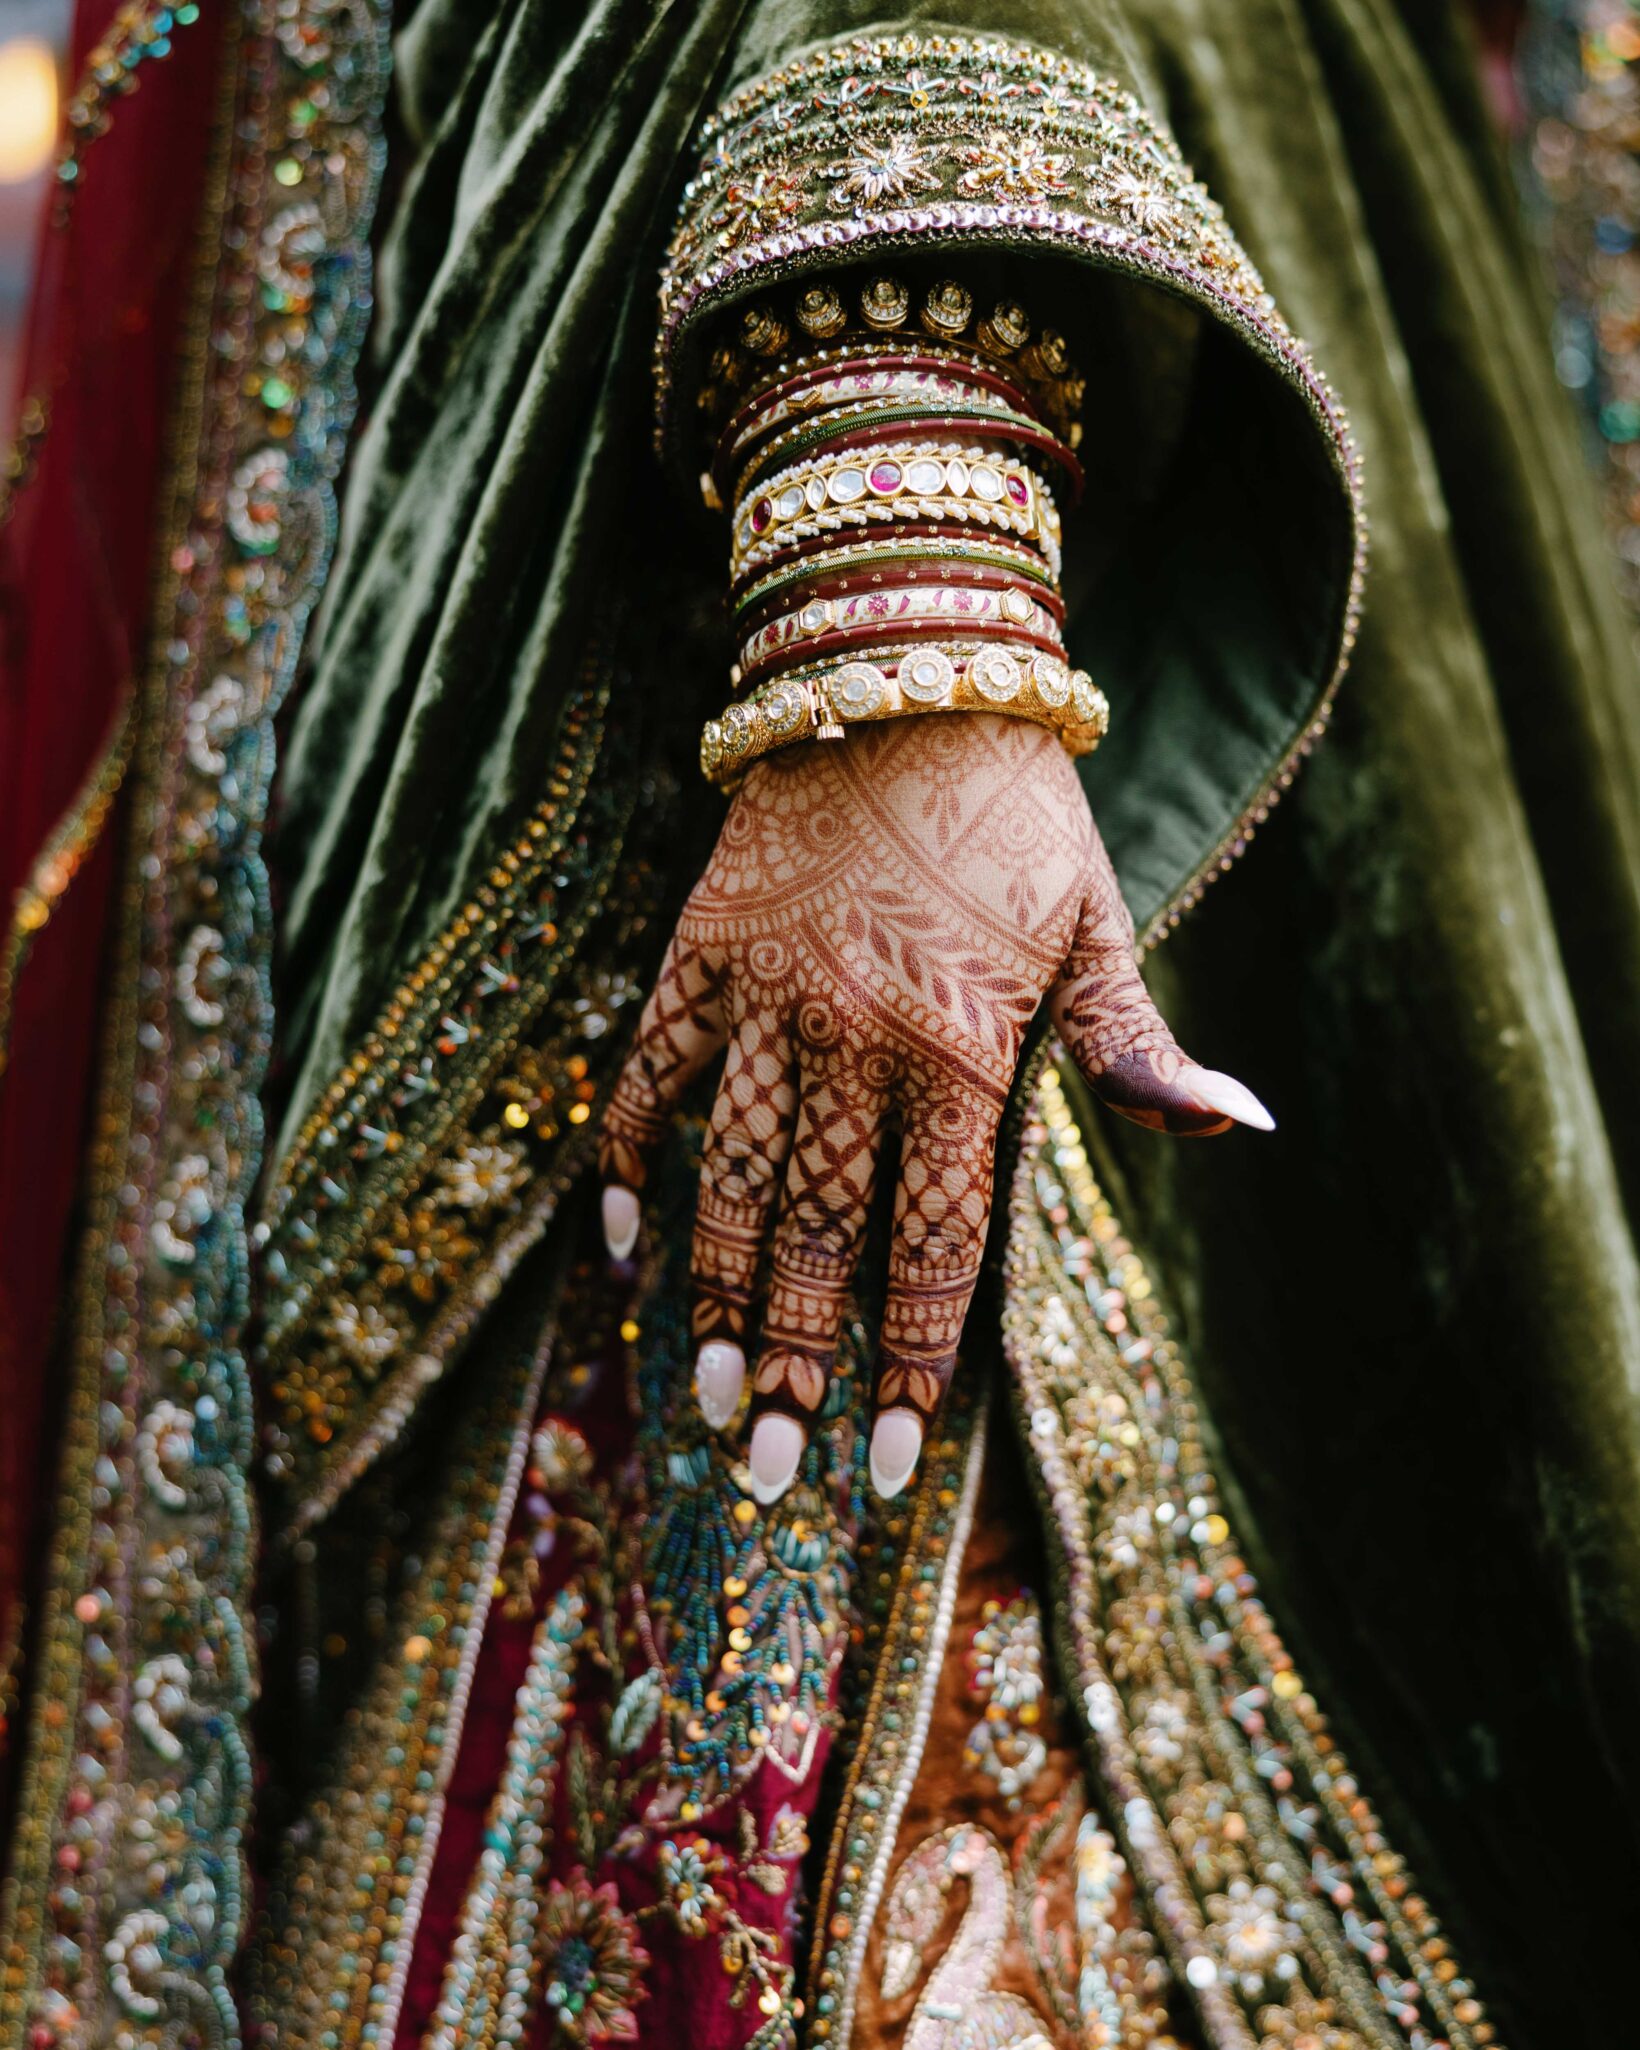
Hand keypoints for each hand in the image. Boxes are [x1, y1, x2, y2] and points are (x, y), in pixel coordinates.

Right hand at [598, 715, 1269, 1502]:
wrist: (910, 670)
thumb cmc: (1020, 818)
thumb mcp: (1098, 930)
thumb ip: (1141, 1049)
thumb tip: (1242, 1131)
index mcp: (962, 1048)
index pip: (935, 1240)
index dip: (910, 1361)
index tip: (882, 1461)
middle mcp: (854, 1036)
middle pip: (817, 1234)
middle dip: (794, 1364)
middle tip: (767, 1472)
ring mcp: (765, 994)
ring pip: (726, 1175)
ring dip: (710, 1295)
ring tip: (698, 1397)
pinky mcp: (700, 948)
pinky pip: (649, 1068)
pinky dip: (627, 1153)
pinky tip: (617, 1242)